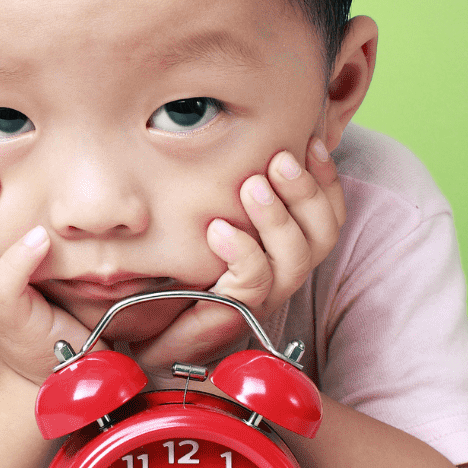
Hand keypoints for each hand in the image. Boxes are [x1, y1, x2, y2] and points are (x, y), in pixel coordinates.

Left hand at [133, 138, 344, 372]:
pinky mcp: (235, 313)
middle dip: (305, 191)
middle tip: (279, 159)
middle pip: (322, 234)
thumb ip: (225, 188)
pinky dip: (243, 251)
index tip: (310, 141)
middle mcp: (281, 273)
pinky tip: (218, 229)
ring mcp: (261, 296)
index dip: (326, 179)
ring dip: (277, 216)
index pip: (326, 214)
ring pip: (295, 257)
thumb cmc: (172, 271)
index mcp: (282, 248)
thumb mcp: (199, 220)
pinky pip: (255, 281)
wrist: (141, 326)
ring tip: (251, 185)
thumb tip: (240, 143)